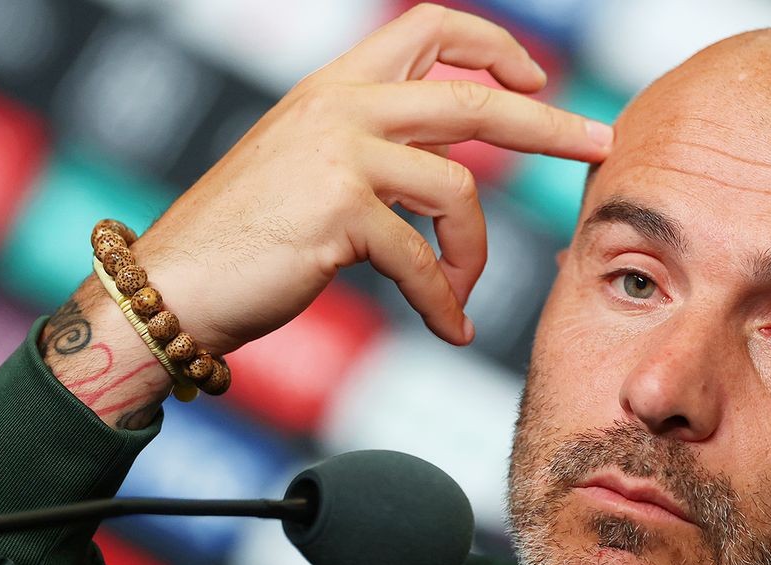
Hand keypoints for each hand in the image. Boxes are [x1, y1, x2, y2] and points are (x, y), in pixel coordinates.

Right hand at [134, 2, 609, 350]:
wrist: (171, 285)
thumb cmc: (247, 238)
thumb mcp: (312, 167)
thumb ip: (376, 151)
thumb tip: (448, 168)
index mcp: (337, 88)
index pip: (428, 27)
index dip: (491, 47)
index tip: (533, 80)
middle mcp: (340, 107)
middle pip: (473, 101)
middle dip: (548, 125)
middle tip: (599, 144)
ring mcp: (338, 154)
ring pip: (457, 190)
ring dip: (472, 255)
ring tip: (457, 296)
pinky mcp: (336, 211)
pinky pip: (420, 259)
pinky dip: (440, 300)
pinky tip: (446, 328)